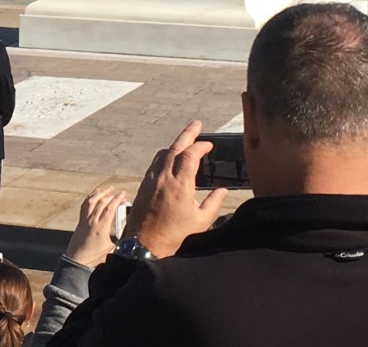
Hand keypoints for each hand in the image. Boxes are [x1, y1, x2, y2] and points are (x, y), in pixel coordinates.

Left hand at [64, 187, 125, 267]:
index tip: (123, 193)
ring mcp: (84, 220)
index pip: (110, 208)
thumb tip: (135, 237)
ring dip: (99, 193)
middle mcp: (91, 221)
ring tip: (106, 189)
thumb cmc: (95, 258)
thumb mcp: (112, 251)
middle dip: (110, 194)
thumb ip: (122, 242)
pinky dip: (90, 198)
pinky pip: (85, 205)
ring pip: (91, 201)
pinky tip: (94, 196)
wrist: (77, 262)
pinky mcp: (80, 222)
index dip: (117, 199)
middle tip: (118, 191)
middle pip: (101, 202)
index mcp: (101, 227)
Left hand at [122, 120, 227, 257]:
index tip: (209, 145)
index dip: (200, 146)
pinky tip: (170, 159)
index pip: (190, 155)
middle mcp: (164, 178)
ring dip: (175, 145)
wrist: (145, 244)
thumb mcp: (200, 222)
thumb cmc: (174, 236)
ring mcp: (151, 180)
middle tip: (197, 124)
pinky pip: (155, 163)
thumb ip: (213, 203)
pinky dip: (165, 156)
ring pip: (163, 153)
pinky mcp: (143, 185)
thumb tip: (223, 190)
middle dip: (187, 133)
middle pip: (175, 147)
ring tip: (186, 142)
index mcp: (180, 186)